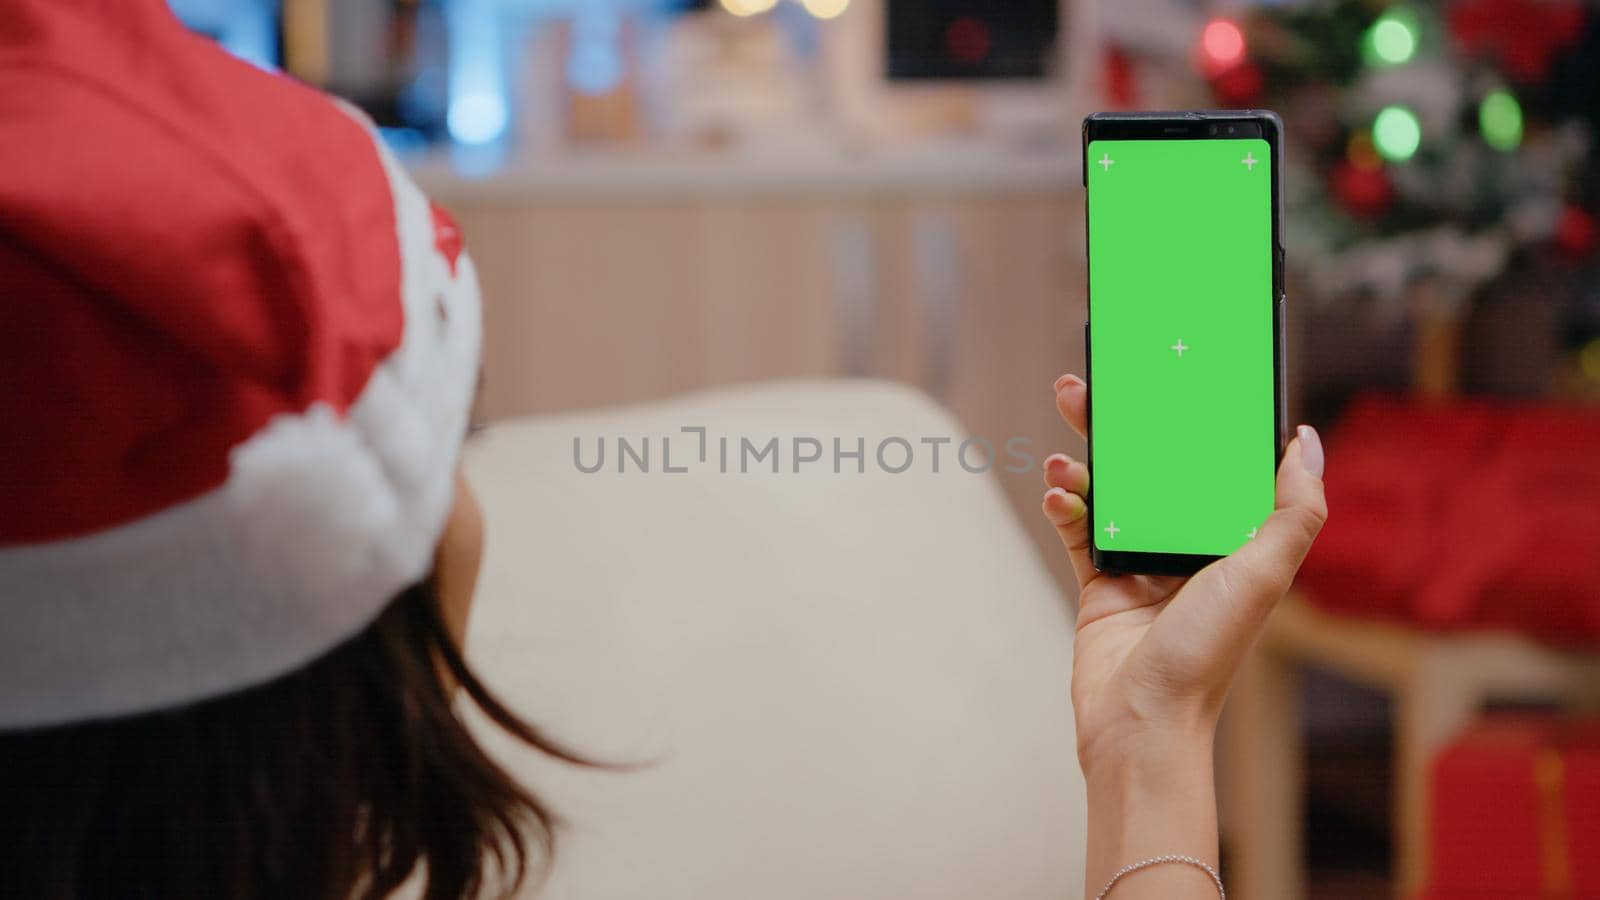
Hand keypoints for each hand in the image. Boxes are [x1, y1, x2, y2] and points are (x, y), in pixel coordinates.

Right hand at [1040, 374, 1326, 776]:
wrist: (1141, 720)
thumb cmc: (1207, 655)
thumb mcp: (1264, 574)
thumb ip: (1293, 509)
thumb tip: (1306, 442)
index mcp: (1233, 538)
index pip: (1214, 461)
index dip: (1195, 417)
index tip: (1171, 374)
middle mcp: (1188, 543)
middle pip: (1153, 465)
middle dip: (1121, 423)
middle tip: (1089, 386)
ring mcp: (1140, 558)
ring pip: (1109, 487)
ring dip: (1083, 459)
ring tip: (1065, 440)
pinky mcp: (1098, 578)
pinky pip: (1076, 524)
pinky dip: (1064, 502)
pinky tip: (1058, 491)